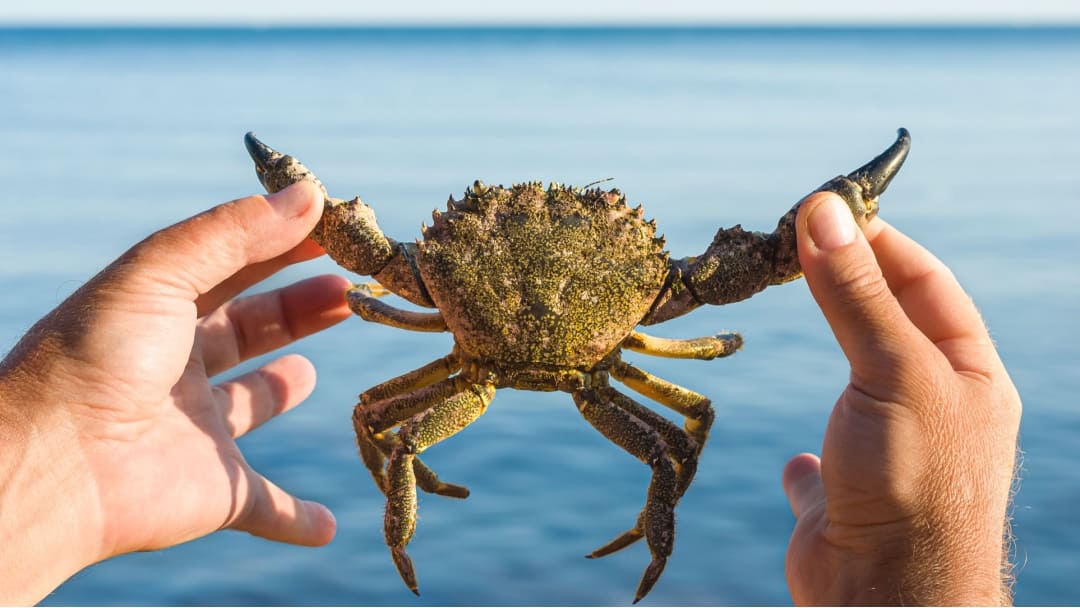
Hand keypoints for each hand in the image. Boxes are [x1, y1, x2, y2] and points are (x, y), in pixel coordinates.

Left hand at [0, 182, 351, 603]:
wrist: (54, 468)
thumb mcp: (162, 271)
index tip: (336, 228)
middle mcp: (175, 366)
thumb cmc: (98, 357)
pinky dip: (296, 518)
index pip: (231, 266)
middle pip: (248, 328)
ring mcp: (197, 431)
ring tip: (313, 372)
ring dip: (281, 389)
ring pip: (249, 405)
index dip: (282, 244)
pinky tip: (326, 523)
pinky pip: (266, 507)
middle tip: (353, 287)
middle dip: (298, 307)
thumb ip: (236, 232)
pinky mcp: (217, 492)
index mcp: (158, 311)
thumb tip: (309, 194)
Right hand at [782, 192, 1021, 604]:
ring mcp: (891, 455)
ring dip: (830, 348)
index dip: (879, 240)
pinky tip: (798, 455)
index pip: (927, 281)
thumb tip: (822, 211)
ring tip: (791, 307)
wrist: (890, 596)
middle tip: (794, 244)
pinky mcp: (847, 500)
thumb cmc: (913, 478)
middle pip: (890, 325)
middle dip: (848, 281)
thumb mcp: (893, 369)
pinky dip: (807, 455)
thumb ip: (856, 293)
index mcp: (969, 375)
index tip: (825, 210)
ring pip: (858, 386)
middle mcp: (935, 409)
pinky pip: (828, 465)